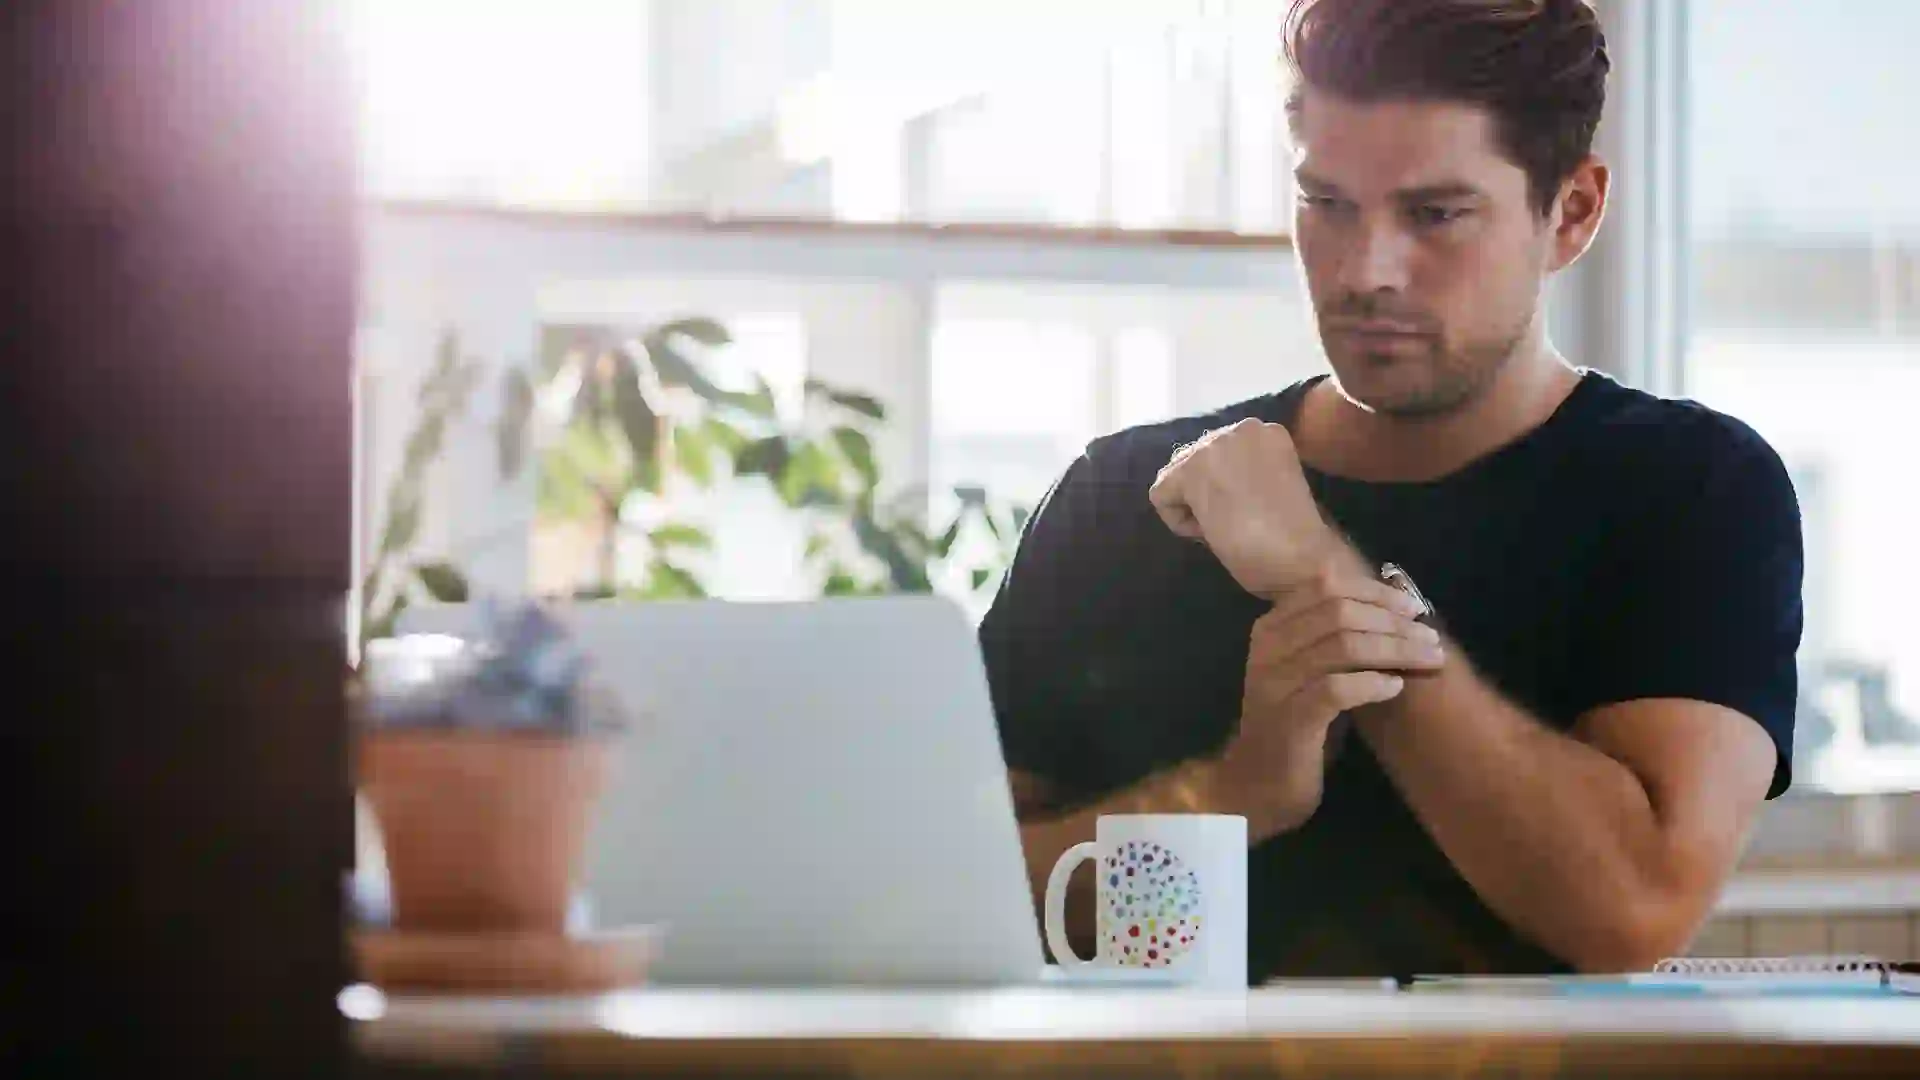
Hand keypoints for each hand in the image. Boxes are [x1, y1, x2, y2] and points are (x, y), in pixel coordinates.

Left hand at [1148, 418, 1333, 597]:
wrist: (1308, 559)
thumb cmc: (1300, 539)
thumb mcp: (1273, 489)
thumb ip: (1245, 474)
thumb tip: (1212, 483)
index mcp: (1268, 432)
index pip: (1220, 455)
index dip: (1228, 491)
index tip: (1253, 513)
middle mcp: (1242, 426)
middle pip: (1193, 461)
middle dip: (1205, 495)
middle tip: (1238, 524)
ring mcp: (1216, 443)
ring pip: (1176, 477)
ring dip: (1194, 507)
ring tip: (1229, 528)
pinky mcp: (1193, 469)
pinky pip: (1161, 495)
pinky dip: (1179, 522)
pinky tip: (1214, 532)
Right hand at [1212, 562, 1443, 834]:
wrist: (1257, 785)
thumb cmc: (1296, 727)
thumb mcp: (1311, 673)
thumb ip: (1337, 640)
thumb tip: (1397, 612)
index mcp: (1272, 628)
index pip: (1326, 587)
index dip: (1376, 593)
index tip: (1413, 607)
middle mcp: (1269, 648)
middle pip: (1340, 612)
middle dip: (1393, 621)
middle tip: (1430, 638)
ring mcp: (1276, 682)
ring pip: (1344, 646)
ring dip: (1394, 649)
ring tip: (1427, 659)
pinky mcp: (1291, 718)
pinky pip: (1338, 688)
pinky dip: (1372, 683)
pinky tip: (1395, 687)